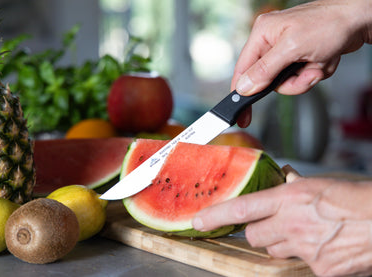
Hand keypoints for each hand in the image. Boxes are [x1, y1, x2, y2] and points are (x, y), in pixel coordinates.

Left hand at [192, 166, 371, 275]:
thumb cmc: (356, 199)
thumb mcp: (318, 184)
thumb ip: (293, 187)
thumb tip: (282, 181)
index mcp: (290, 198)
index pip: (242, 208)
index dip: (216, 216)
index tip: (199, 221)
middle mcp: (292, 224)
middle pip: (254, 236)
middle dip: (259, 232)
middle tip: (275, 225)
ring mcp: (304, 249)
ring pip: (274, 251)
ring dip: (282, 244)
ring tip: (306, 233)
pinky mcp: (318, 269)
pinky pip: (300, 264)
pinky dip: (308, 257)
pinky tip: (325, 246)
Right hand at [233, 0, 371, 96]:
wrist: (360, 19)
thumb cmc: (330, 23)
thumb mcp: (293, 48)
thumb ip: (265, 70)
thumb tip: (244, 87)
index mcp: (263, 34)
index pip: (242, 69)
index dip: (241, 93)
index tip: (240, 114)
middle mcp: (271, 42)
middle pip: (267, 80)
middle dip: (291, 81)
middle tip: (306, 73)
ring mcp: (286, 50)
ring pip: (286, 82)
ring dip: (305, 78)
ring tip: (318, 64)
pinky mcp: (300, 57)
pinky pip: (300, 77)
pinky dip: (314, 74)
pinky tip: (323, 60)